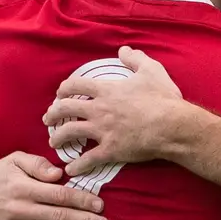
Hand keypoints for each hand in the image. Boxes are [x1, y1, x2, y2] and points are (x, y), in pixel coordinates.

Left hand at [43, 45, 190, 175]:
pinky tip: (70, 169)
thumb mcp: (152, 70)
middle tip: (48, 118)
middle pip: (65, 109)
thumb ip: (135, 58)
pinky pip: (87, 159)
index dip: (64, 89)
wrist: (172, 125)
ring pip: (70, 132)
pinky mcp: (110, 150)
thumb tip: (124, 50)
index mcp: (106, 90)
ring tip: (53, 141)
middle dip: (53, 113)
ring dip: (58, 137)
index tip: (60, 93)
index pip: (75, 85)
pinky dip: (77, 166)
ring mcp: (102, 131)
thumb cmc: (163, 98)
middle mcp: (99, 109)